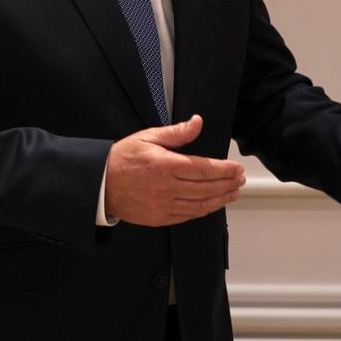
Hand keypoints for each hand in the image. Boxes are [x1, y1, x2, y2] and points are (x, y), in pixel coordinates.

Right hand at [103, 115, 245, 225]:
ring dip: (221, 199)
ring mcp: (163, 205)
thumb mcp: (148, 137)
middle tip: (240, 179)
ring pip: (200, 205)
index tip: (237, 168)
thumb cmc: (123, 159)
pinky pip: (187, 216)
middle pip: (206, 188)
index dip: (224, 170)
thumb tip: (197, 122)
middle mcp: (166, 188)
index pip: (204, 169)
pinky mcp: (159, 218)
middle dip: (227, 184)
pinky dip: (204, 210)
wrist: (100, 184)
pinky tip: (213, 204)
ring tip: (233, 192)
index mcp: (165, 165)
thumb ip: (177, 133)